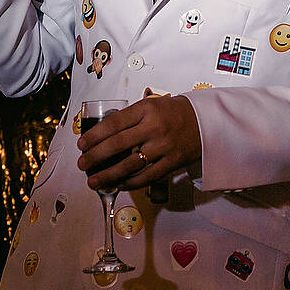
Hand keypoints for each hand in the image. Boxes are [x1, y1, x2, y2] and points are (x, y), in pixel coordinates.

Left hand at [76, 95, 201, 190]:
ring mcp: (164, 146)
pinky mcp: (172, 162)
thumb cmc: (176, 112)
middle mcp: (154, 127)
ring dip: (108, 175)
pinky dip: (131, 182)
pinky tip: (118, 184)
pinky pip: (147, 176)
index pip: (113, 123)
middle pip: (117, 145)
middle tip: (82, 164)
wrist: (207, 121)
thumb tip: (103, 135)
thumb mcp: (153, 105)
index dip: (94, 136)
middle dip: (95, 156)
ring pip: (129, 164)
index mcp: (147, 110)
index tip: (82, 144)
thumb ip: (131, 118)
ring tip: (93, 181)